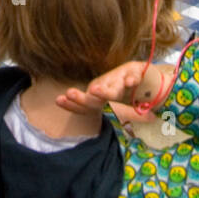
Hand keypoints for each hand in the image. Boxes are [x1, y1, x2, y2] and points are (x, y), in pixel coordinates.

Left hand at [56, 61, 175, 114]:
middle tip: (69, 93)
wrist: (139, 71)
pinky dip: (132, 80)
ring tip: (94, 91)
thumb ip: (101, 114)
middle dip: (82, 98)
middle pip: (94, 97)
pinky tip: (130, 83)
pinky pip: (134, 77)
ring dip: (105, 92)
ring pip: (113, 90)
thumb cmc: (120, 89)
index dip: (72, 105)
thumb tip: (112, 126)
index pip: (85, 105)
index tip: (58, 100)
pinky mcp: (134, 73)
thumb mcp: (112, 106)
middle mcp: (107, 87)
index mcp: (99, 95)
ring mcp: (120, 81)